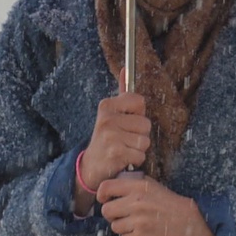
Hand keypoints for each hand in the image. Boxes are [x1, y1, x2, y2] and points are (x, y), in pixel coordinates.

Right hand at [74, 94, 150, 215]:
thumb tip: (125, 69)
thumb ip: (122, 94)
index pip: (140, 102)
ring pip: (145, 141)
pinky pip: (140, 155)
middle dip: (140, 134)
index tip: (126, 122)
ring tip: (124, 149)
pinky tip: (123, 159)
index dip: (138, 115)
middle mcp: (107, 119)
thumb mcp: (110, 114)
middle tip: (125, 139)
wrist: (90, 166)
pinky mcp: (115, 153)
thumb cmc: (106, 138)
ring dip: (138, 149)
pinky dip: (135, 160)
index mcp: (107, 106)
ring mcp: (110, 136)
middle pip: (146, 123)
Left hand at [98, 176, 215, 235]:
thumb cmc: (168, 201)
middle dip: (111, 213)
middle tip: (120, 213)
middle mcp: (136, 203)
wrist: (187, 219)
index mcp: (137, 187)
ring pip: (114, 226)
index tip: (104, 199)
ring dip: (121, 225)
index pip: (106, 187)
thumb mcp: (150, 184)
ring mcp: (138, 221)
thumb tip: (111, 187)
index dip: (102, 194)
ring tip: (134, 222)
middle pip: (106, 210)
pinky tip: (140, 231)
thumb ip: (131, 183)